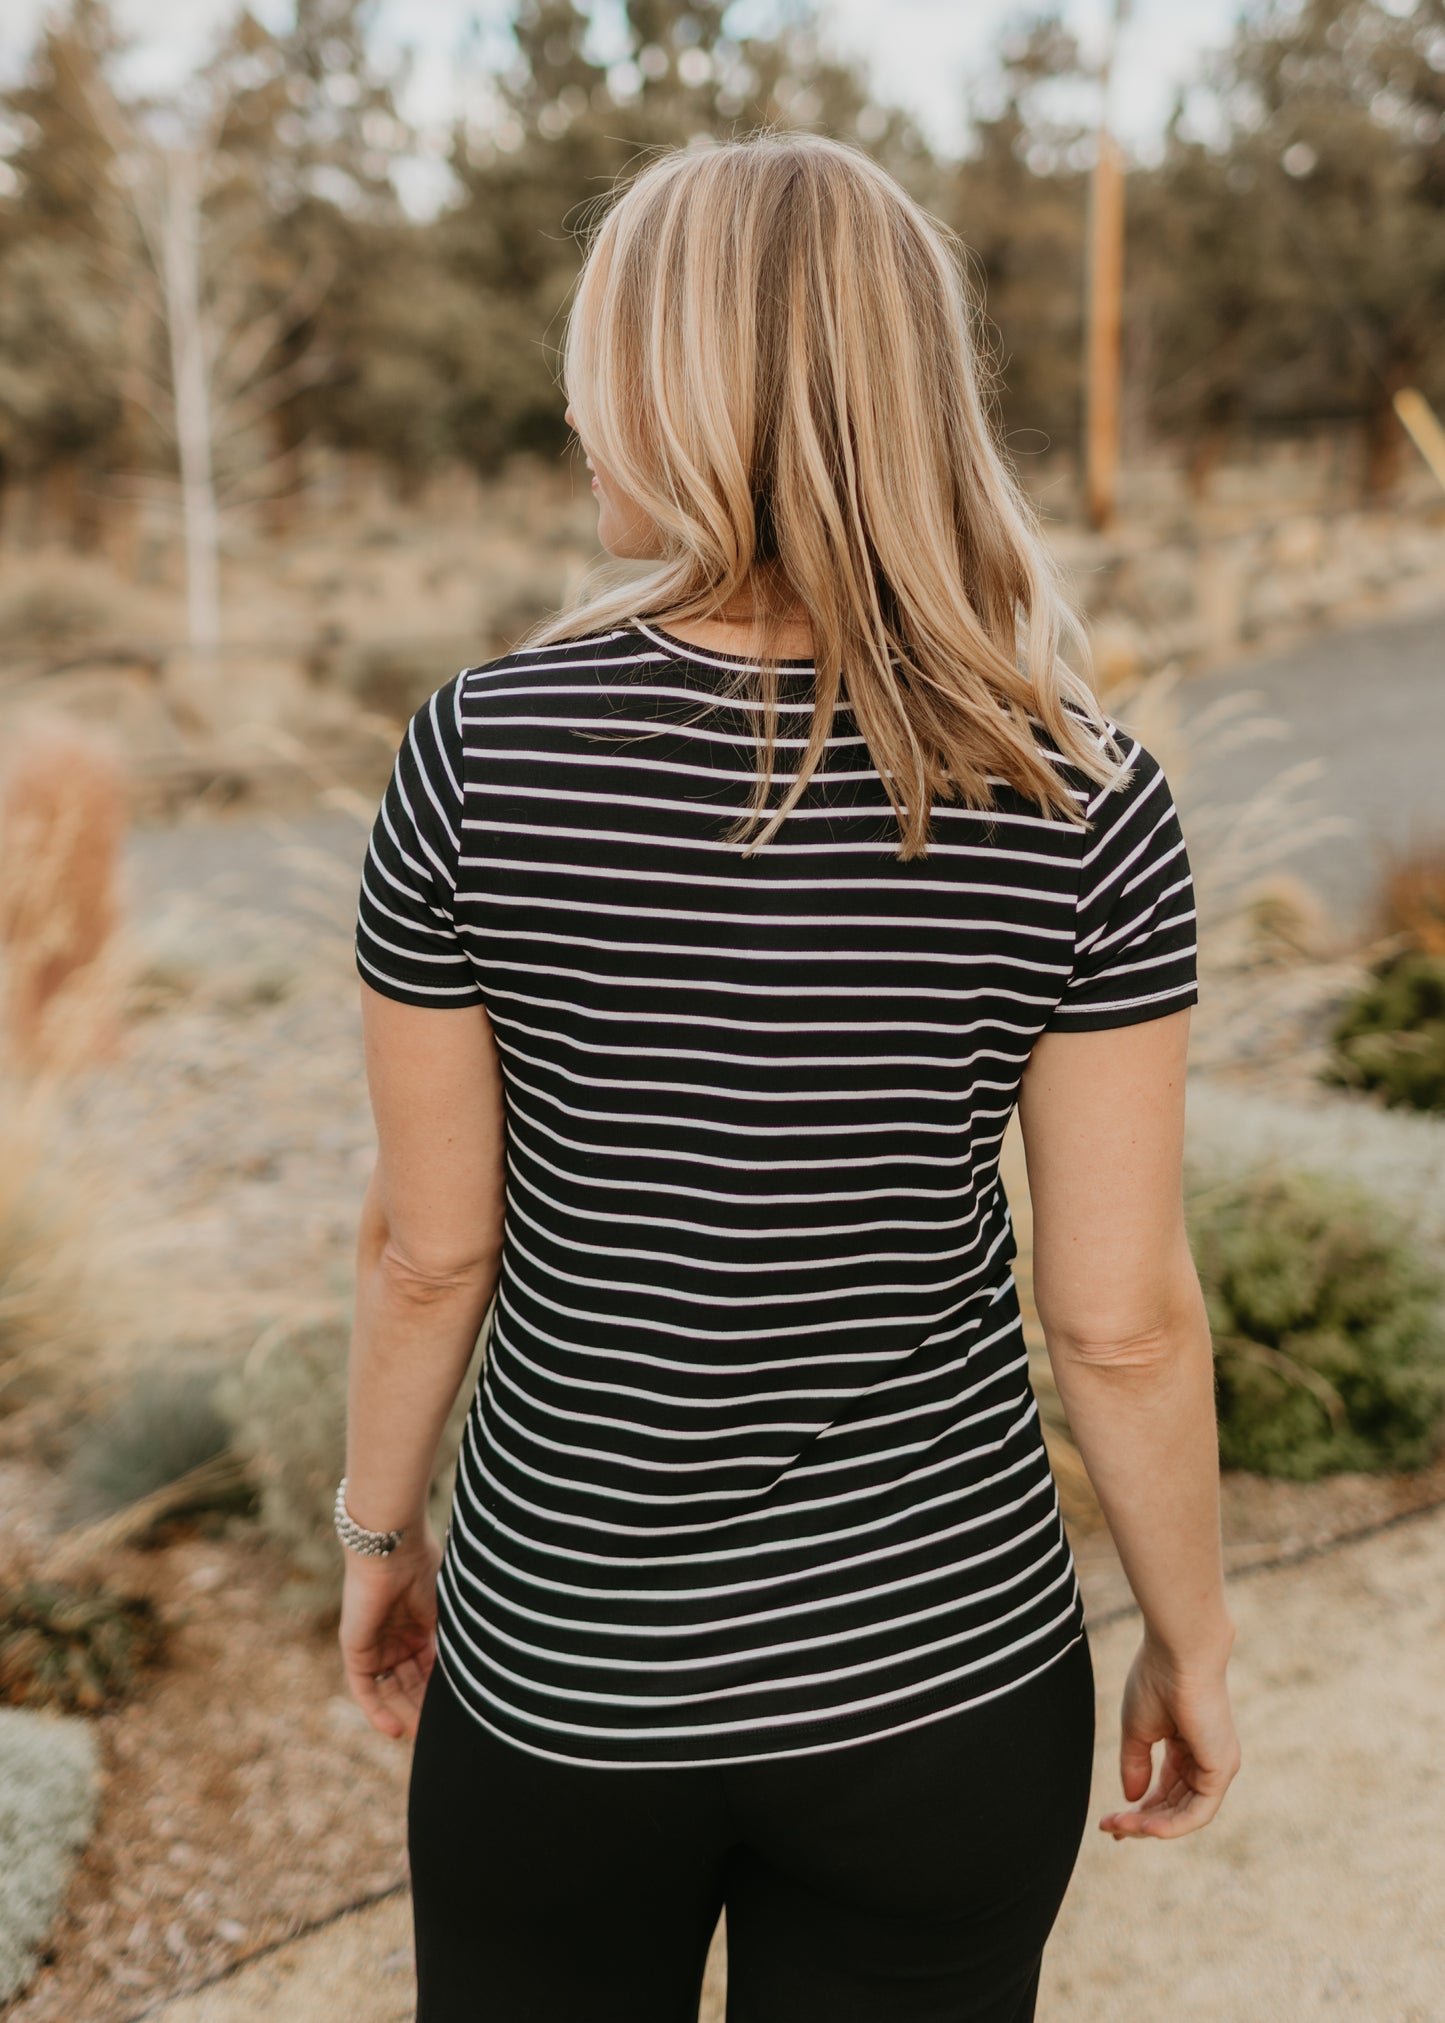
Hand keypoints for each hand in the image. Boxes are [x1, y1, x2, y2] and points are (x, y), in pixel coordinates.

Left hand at [338, 1521, 442, 1741]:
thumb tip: (482, 1676)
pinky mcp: (356, 1649)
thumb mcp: (447, 1613)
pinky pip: (366, 1688)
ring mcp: (376, 1644)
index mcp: (419, 1626)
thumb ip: (453, 1644)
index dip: (441, 1695)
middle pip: (409, 1685)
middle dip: (424, 1710)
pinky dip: (378, 1710)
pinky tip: (397, 1730)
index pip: (429, 1671)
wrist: (392, 1547)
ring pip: (390, 1691)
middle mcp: (396, 1638)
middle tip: (442, 1738)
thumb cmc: (425, 1568)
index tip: (459, 1719)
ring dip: (405, 1714)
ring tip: (424, 1738)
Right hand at [1100, 1631, 1240, 1840]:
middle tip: (1112, 1830)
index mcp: (1188, 1745)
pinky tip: (1145, 1825)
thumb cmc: (1156, 1679)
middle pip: (1175, 1805)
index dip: (1139, 1808)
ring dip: (1152, 1826)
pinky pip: (1198, 1812)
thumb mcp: (1138, 1729)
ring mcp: (1217, 1765)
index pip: (1165, 1788)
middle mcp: (1206, 1758)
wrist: (1178, 1653)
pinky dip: (1172, 1824)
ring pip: (1186, 1814)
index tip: (1110, 1820)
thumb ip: (1135, 1765)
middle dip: (1142, 1821)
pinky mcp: (1221, 1769)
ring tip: (1121, 1827)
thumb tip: (1131, 1799)